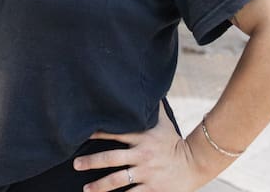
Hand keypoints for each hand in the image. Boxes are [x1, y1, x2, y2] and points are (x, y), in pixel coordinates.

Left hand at [74, 103, 211, 191]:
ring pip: (117, 180)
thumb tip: (148, 86)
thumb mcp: (163, 122)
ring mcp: (145, 173)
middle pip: (111, 158)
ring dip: (99, 186)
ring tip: (86, 189)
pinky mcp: (151, 189)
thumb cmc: (174, 141)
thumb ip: (152, 107)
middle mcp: (141, 154)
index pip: (116, 133)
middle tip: (76, 164)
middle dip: (91, 162)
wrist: (193, 164)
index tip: (82, 134)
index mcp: (142, 137)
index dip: (98, 133)